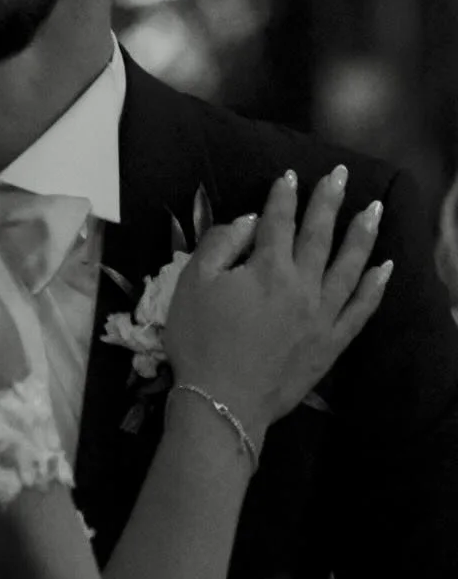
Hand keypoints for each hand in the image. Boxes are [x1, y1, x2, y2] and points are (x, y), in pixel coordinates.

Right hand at [162, 168, 389, 449]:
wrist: (223, 403)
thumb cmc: (201, 341)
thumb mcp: (193, 283)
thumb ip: (221, 244)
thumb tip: (251, 221)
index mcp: (268, 268)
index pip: (279, 221)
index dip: (284, 196)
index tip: (290, 175)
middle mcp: (303, 285)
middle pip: (319, 235)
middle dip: (329, 201)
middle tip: (341, 174)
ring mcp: (323, 315)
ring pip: (349, 266)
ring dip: (362, 235)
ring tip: (374, 209)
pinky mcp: (332, 342)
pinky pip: (361, 310)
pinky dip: (374, 287)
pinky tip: (384, 268)